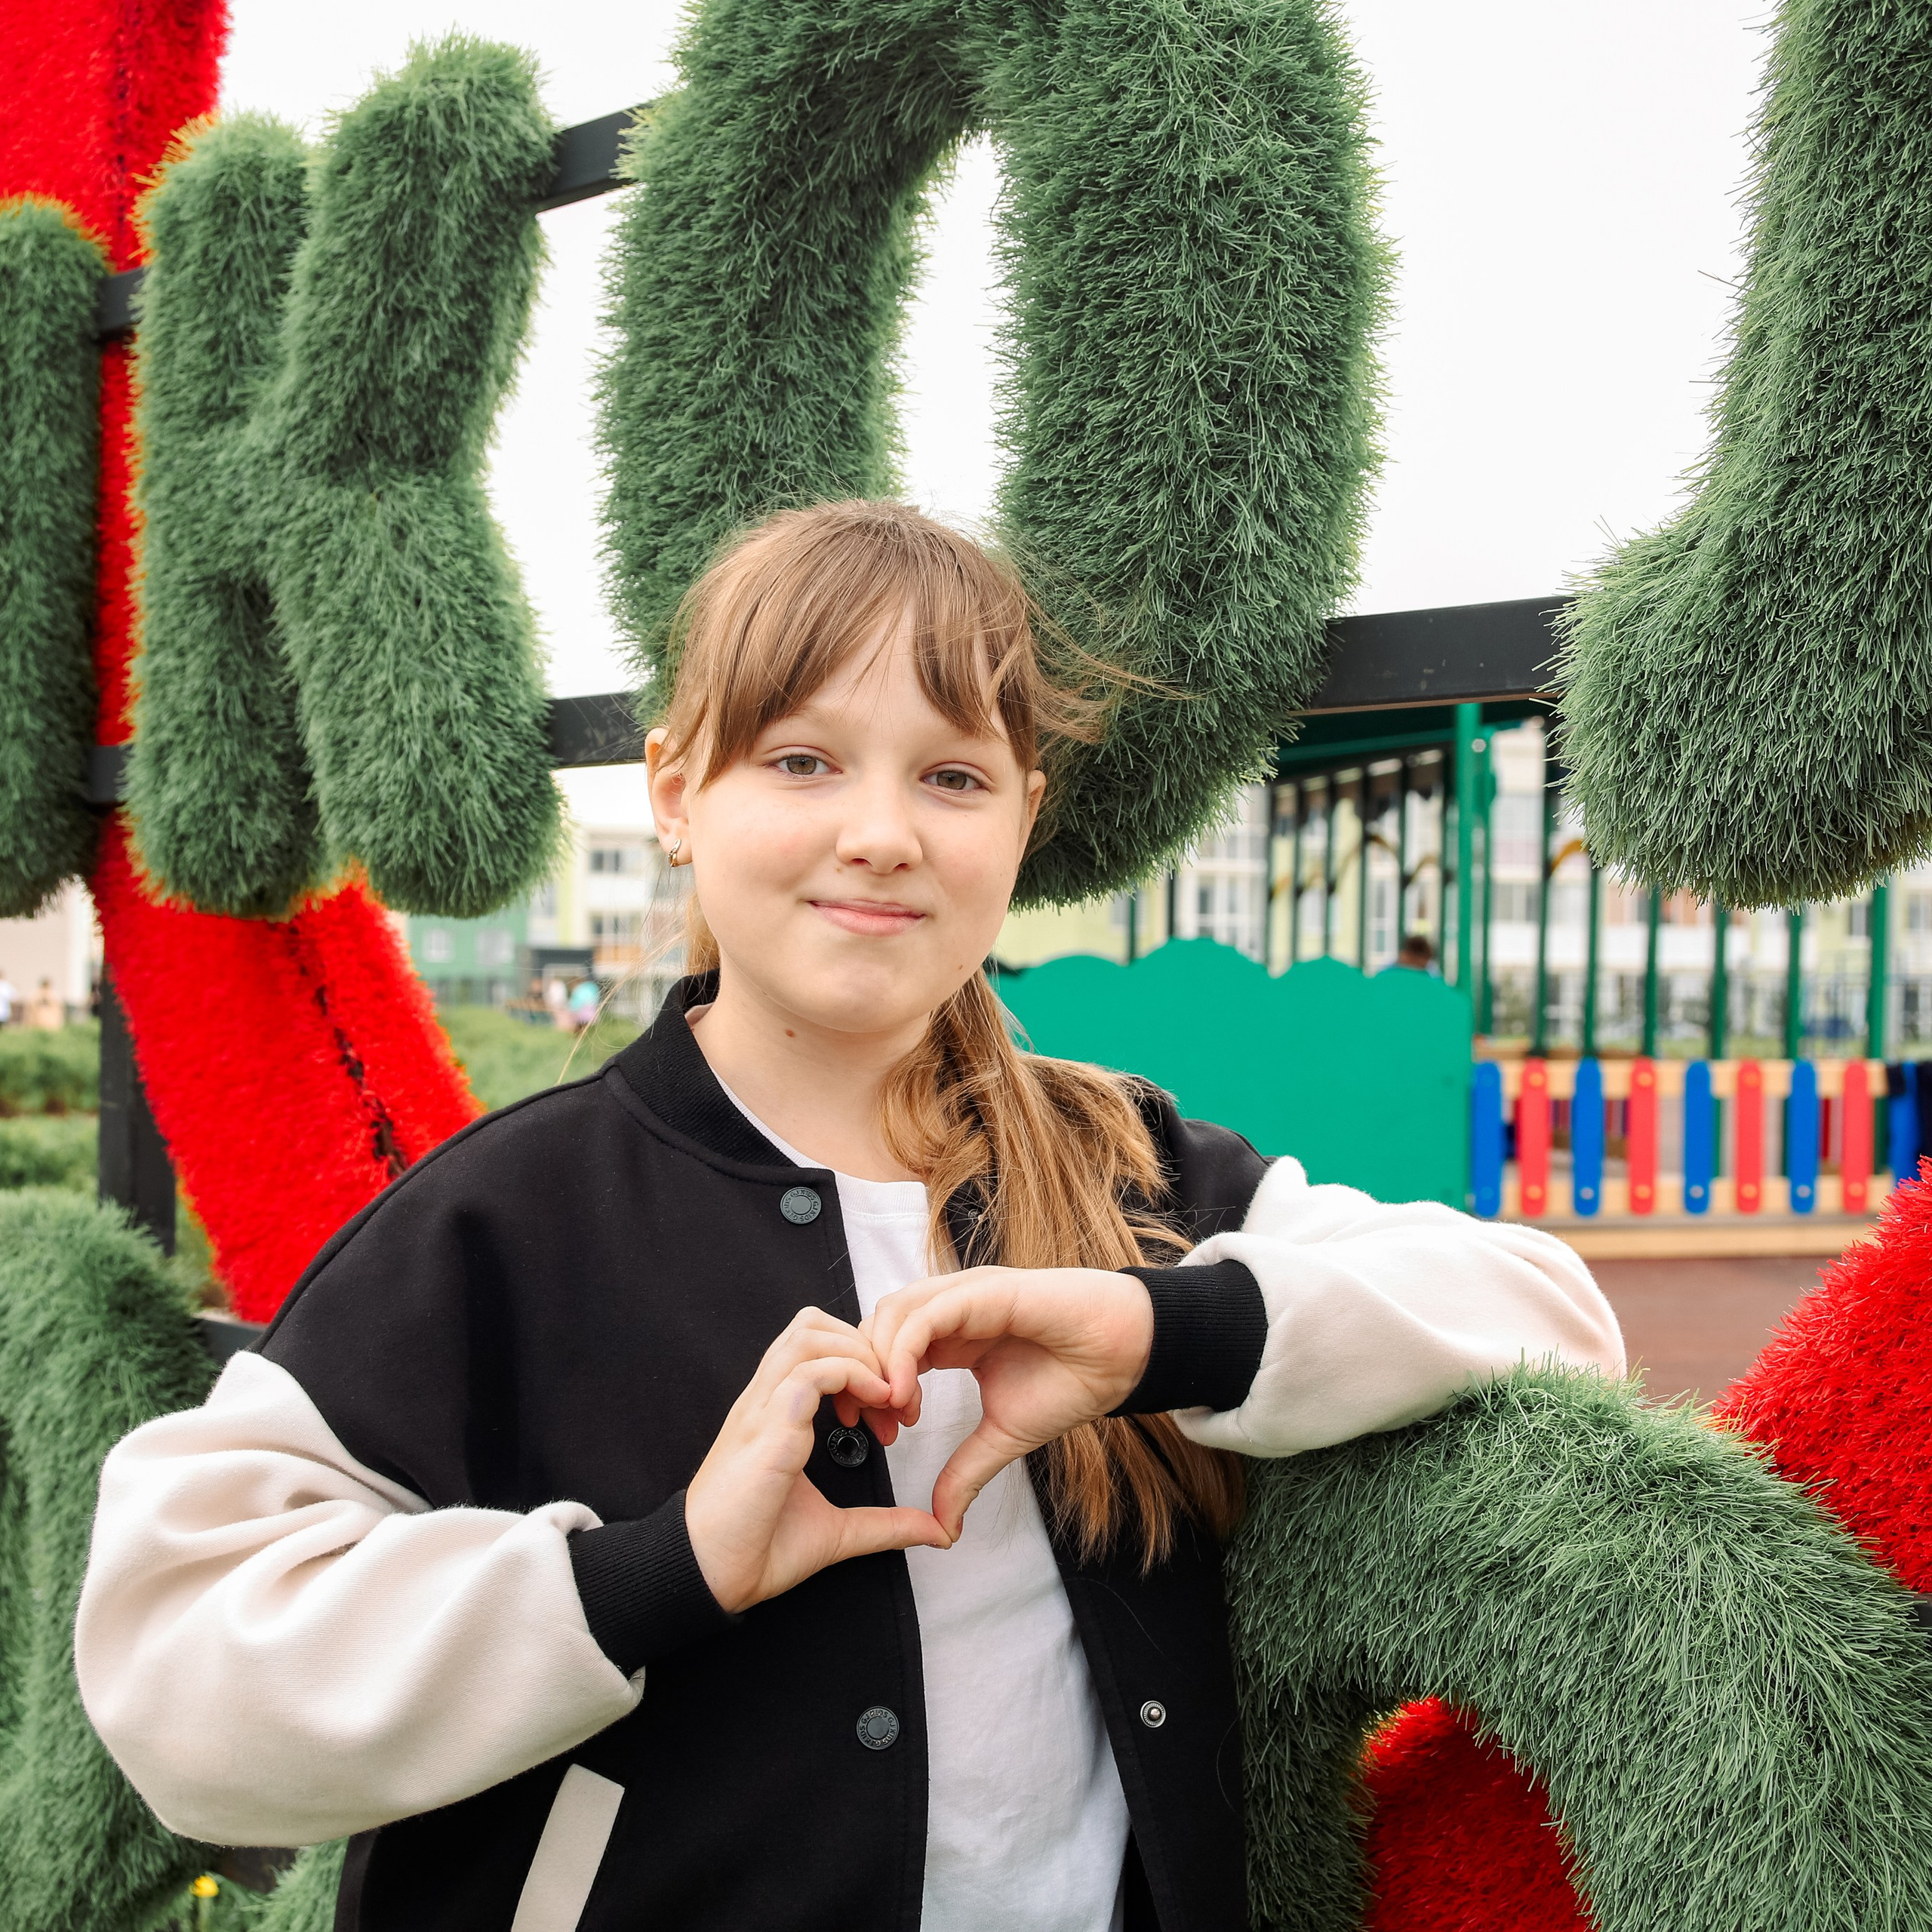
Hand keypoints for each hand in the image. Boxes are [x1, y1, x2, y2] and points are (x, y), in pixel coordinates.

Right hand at [685, 1309, 950, 1613]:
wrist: (710, 1576)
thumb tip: (936, 1531)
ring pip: (809, 1333)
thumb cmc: (758, 1549)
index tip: (893, 1411)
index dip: (864, 1363)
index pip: (817, 1346)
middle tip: (898, 1397)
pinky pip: (808, 1372)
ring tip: (888, 1397)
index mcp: (777, 1412)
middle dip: (866, 1347)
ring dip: (860, 1354)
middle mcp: (767, 1398)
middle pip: (814, 1324)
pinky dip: (851, 1375)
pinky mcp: (767, 1427)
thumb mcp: (839, 1532)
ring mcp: (763, 1407)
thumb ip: (885, 1524)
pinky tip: (874, 1406)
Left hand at [863, 1267, 1153, 1539]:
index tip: (872, 1432)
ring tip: (892, 1412)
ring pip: (893, 1313)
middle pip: (877, 1326)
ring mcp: (965, 1294)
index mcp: (952, 1334)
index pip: (886, 1347)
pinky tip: (906, 1395)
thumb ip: (966, 1472)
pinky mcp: (982, 1290)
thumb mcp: (1002, 1437)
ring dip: (878, 1363)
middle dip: (861, 1374)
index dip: (869, 1386)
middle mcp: (952, 1308)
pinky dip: (903, 1353)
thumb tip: (944, 1527)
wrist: (1121, 1358)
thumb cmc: (1070, 1382)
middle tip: (869, 1424)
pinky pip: (924, 1316)